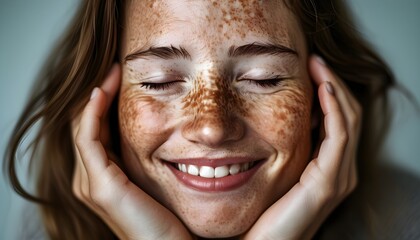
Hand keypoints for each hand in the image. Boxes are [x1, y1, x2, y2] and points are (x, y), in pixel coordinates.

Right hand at [71, 64, 191, 239]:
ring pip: (83, 128)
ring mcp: (92, 184)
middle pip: (85, 125)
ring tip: (111, 72)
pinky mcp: (101, 186)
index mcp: (104, 176)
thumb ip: (150, 157)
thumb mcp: (156, 178)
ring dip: (95, 97)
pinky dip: (92, 113)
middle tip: (114, 68)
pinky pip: (88, 139)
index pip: (96, 130)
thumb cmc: (171, 217)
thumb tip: (167, 129)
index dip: (104, 102)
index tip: (120, 76)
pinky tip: (102, 92)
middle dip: (99, 94)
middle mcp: (91, 179)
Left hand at [244, 55, 360, 239]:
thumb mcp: (277, 171)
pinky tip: (322, 91)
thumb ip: (286, 148)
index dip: (330, 91)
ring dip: (335, 90)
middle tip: (316, 60)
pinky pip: (338, 137)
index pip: (339, 121)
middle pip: (349, 116)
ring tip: (319, 67)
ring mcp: (337, 178)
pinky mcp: (326, 184)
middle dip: (334, 84)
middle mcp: (339, 171)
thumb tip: (278, 117)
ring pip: (348, 122)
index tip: (312, 67)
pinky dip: (334, 110)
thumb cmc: (264, 211)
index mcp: (328, 168)